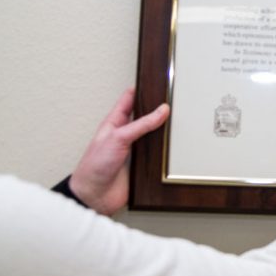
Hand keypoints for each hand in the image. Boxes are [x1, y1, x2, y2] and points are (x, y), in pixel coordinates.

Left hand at [70, 88, 169, 215]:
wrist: (95, 196)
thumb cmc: (95, 165)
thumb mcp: (118, 138)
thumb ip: (141, 124)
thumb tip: (162, 110)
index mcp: (115, 123)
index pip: (129, 100)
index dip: (140, 89)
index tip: (154, 80)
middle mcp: (126, 135)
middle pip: (145, 117)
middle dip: (158, 109)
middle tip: (174, 98)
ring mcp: (135, 150)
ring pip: (154, 135)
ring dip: (165, 131)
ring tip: (181, 121)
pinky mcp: (143, 165)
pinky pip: (159, 155)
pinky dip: (167, 151)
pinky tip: (177, 147)